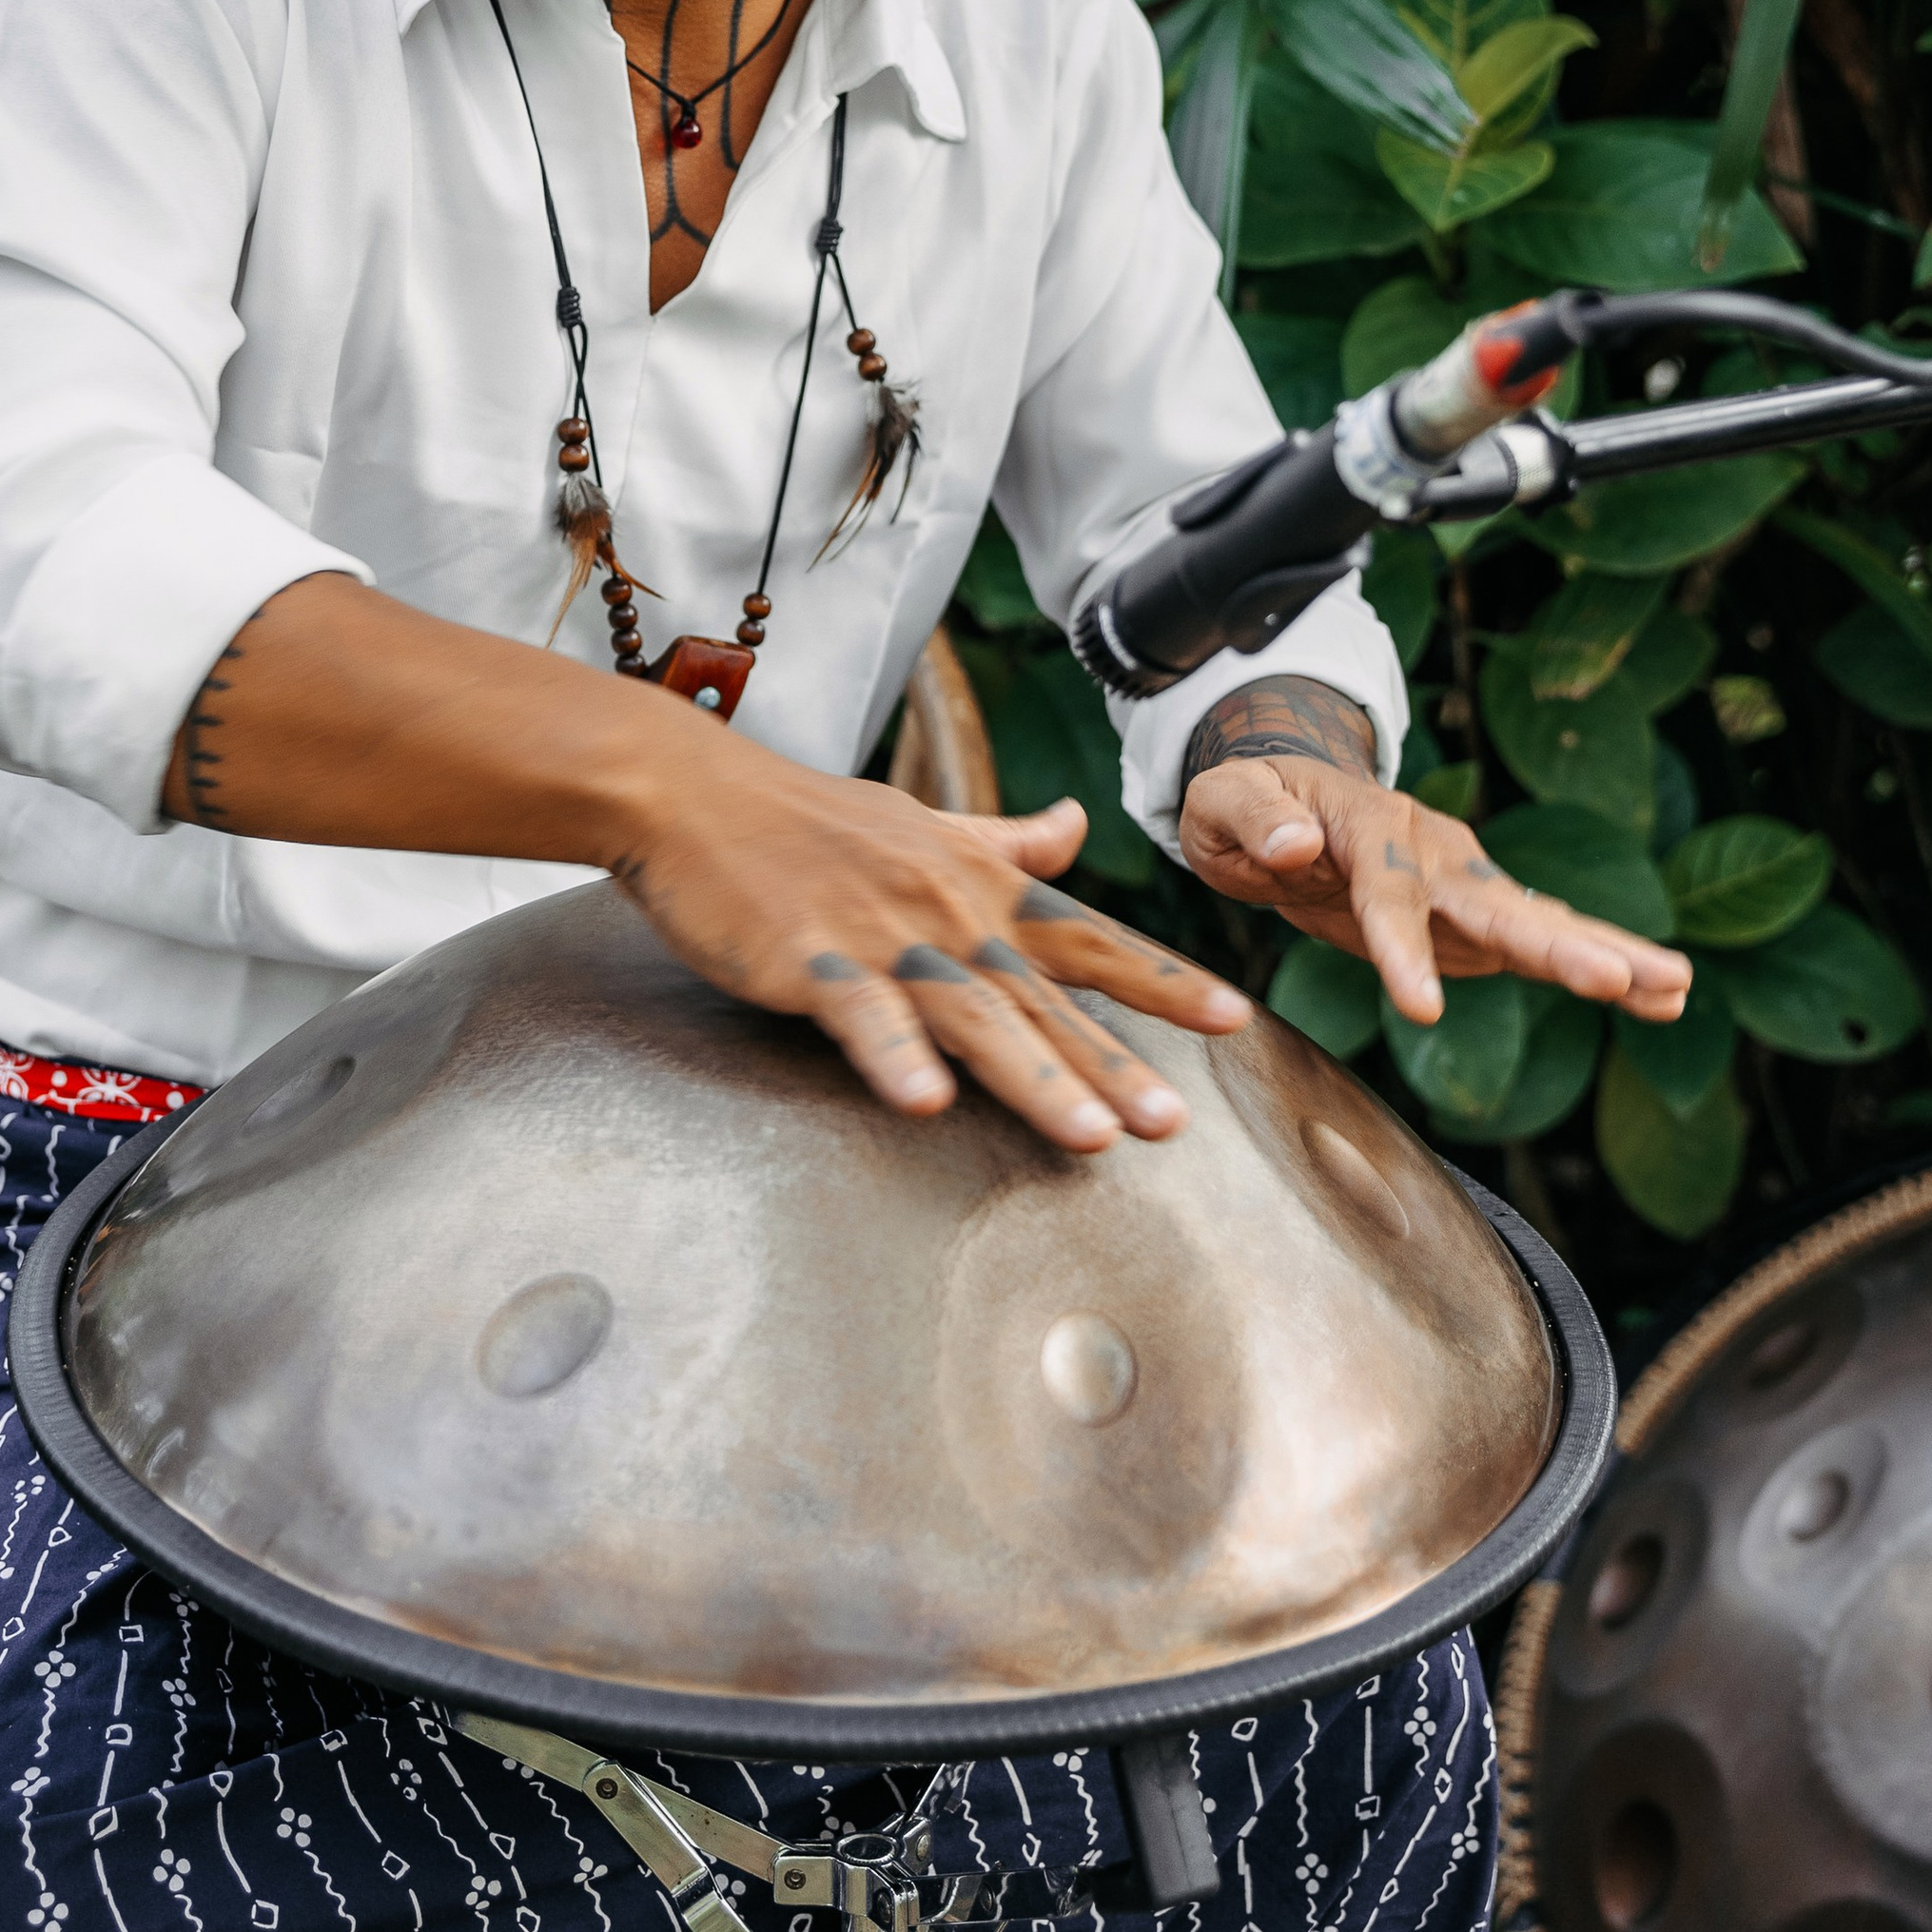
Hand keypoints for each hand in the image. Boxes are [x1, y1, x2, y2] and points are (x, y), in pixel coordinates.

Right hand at [610, 764, 1254, 1153]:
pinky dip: (895, 1057)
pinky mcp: (812, 958)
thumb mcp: (925, 825)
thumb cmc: (808, 819)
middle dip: (1112, 1062)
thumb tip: (1076, 827)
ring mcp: (881, 936)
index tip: (1234, 1019)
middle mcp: (948, 913)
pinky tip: (924, 1105)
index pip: (1089, 937)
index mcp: (979, 888)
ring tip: (1091, 1139)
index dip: (1162, 979)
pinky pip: (863, 1014)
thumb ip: (1007, 842)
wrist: (697, 792)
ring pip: (973, 1015)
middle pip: (1044, 998)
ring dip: (1034, 1077)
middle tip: (1174, 1126)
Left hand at [1180, 679, 1689, 1025]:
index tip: (1420, 1008)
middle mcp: (1432, 849)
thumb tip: (1293, 845)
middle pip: (1497, 902)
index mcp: (1368, 821)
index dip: (1403, 945)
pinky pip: (1539, 946)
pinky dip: (1600, 968)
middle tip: (1619, 980)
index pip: (1388, 887)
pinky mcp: (1473, 918)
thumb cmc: (1246, 801)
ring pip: (1539, 922)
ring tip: (1674, 988)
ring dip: (1606, 956)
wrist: (1283, 803)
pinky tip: (1660, 998)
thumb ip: (1252, 816)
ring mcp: (1462, 882)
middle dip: (1558, 944)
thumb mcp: (1221, 800)